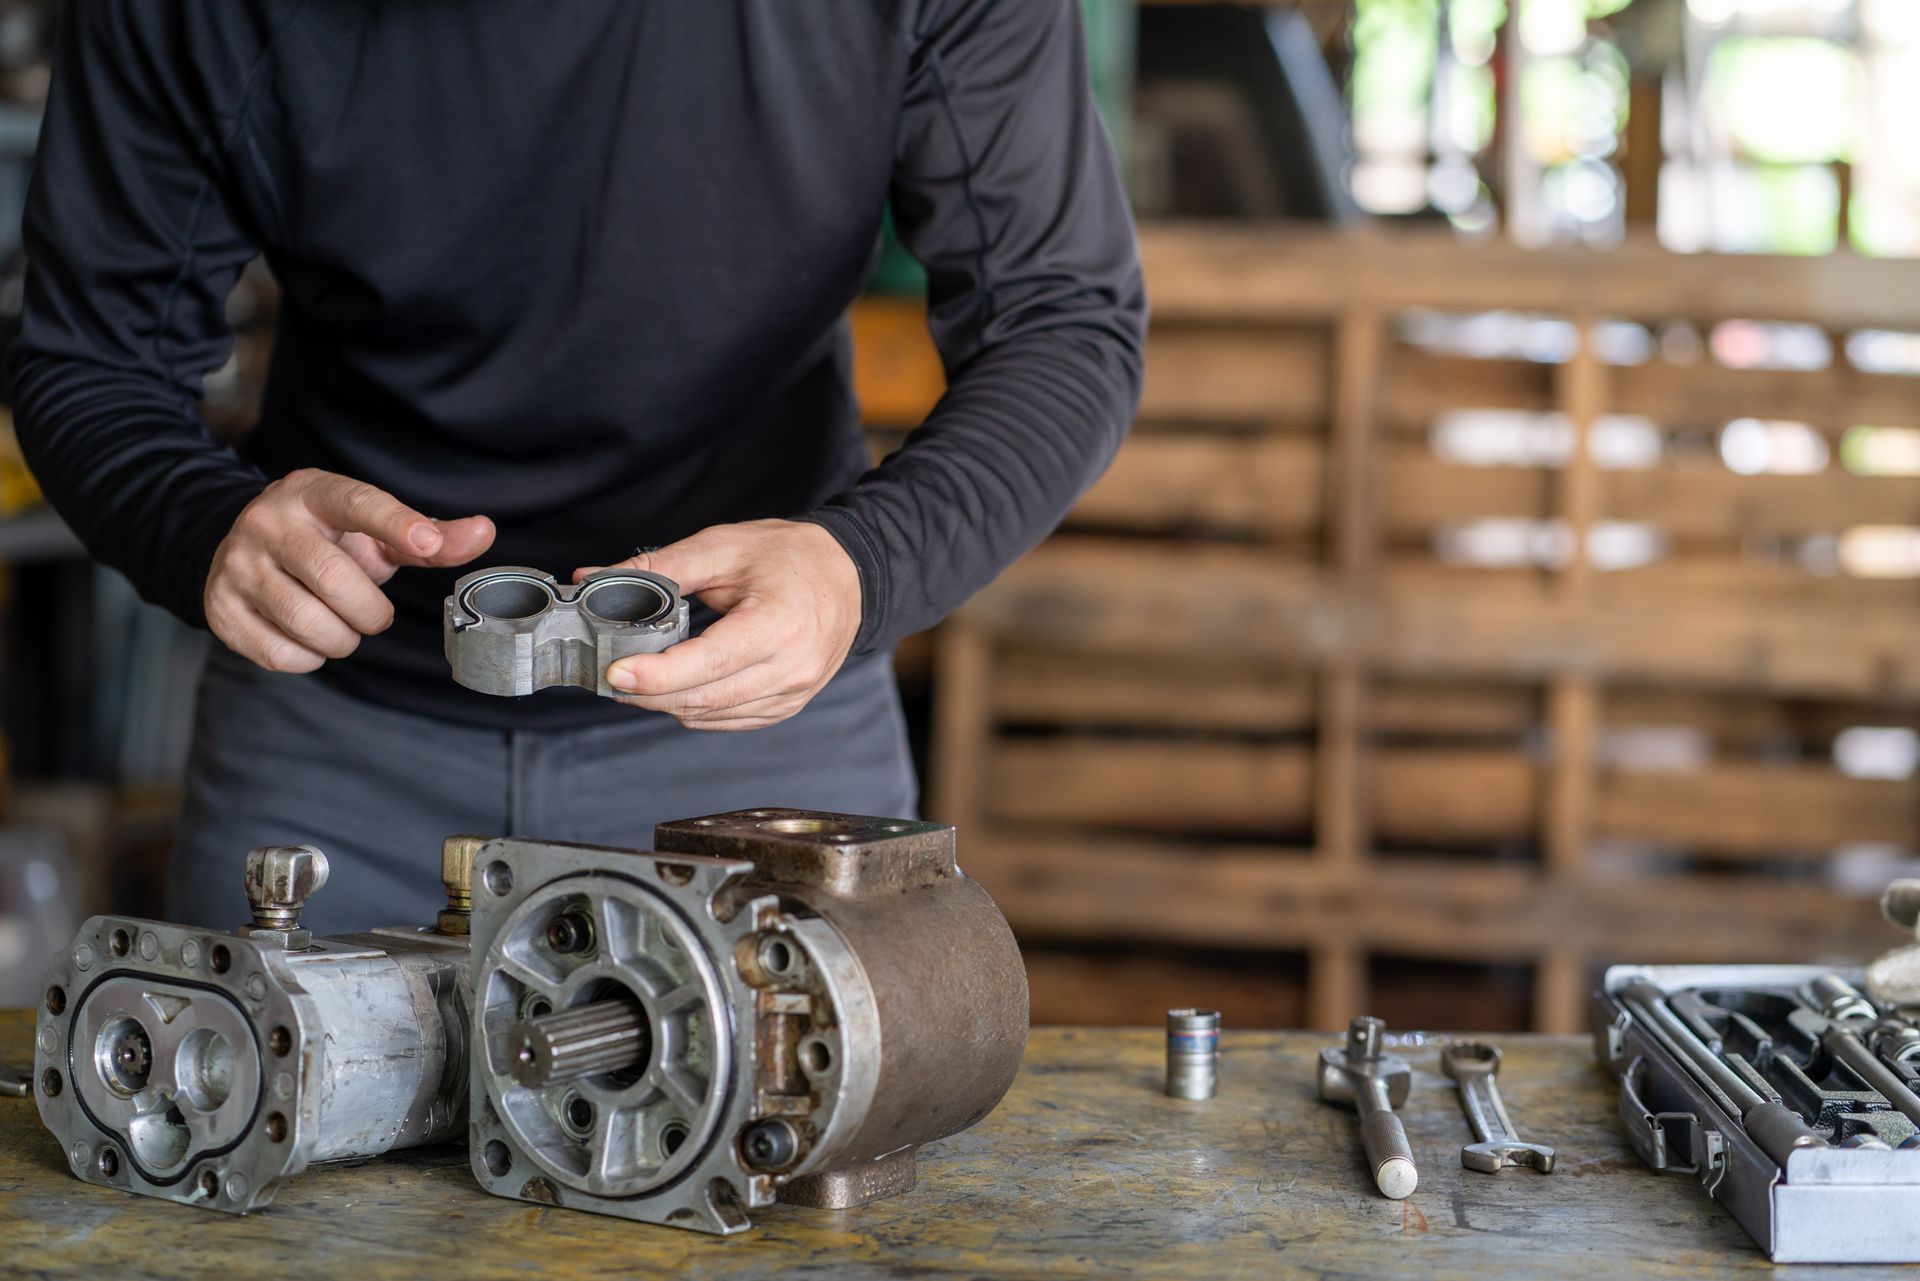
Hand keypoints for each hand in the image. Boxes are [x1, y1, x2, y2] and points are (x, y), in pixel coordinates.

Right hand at [206, 468, 494, 672]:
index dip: (395, 524)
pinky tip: (308, 637)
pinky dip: (310, 658)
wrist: (243, 549)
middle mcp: (267, 522)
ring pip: (308, 622)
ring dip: (342, 639)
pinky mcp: (219, 609)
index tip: (429, 544)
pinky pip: (282, 654)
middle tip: (374, 614)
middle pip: (335, 580)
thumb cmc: (328, 541)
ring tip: (342, 625)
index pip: (357, 503)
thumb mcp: (375, 532)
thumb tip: (485, 531)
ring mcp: (237, 565)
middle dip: (371, 612)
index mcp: (313, 493)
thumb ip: (431, 537)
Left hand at [578, 519, 860, 731]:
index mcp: (780, 625)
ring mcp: (792, 694)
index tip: (614, 671)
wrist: (850, 576)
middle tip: (607, 672)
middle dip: (647, 692)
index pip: (708, 664)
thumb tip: (593, 577)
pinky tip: (678, 685)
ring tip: (636, 676)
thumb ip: (660, 566)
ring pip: (709, 715)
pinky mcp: (787, 707)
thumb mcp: (724, 547)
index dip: (656, 676)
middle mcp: (791, 668)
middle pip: (702, 698)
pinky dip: (694, 707)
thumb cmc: (791, 556)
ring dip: (667, 702)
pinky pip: (727, 720)